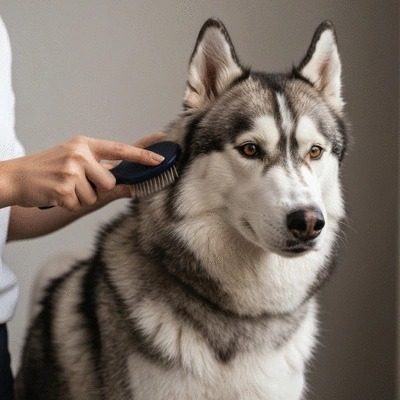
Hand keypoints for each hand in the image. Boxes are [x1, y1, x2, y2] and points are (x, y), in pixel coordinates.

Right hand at [3, 133, 166, 210]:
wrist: (15, 178)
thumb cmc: (49, 169)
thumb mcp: (75, 159)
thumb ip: (103, 169)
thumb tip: (131, 184)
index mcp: (85, 144)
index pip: (120, 149)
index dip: (142, 154)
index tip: (160, 158)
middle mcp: (80, 154)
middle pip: (110, 182)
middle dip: (98, 189)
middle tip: (77, 183)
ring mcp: (71, 171)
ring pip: (95, 196)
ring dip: (82, 197)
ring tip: (65, 187)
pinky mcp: (63, 189)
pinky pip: (79, 205)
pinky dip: (69, 204)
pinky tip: (57, 194)